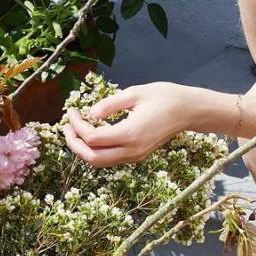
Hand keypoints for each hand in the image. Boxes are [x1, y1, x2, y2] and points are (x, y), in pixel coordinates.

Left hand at [63, 82, 193, 167]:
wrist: (188, 111)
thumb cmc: (164, 97)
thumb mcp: (135, 93)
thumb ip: (110, 104)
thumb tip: (90, 113)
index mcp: (131, 133)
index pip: (93, 138)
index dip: (77, 126)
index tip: (73, 111)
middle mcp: (132, 150)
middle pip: (93, 158)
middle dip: (74, 144)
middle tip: (67, 127)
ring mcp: (136, 156)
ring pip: (100, 163)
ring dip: (84, 150)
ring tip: (76, 131)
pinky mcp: (138, 156)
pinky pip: (111, 159)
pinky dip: (97, 150)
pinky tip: (93, 134)